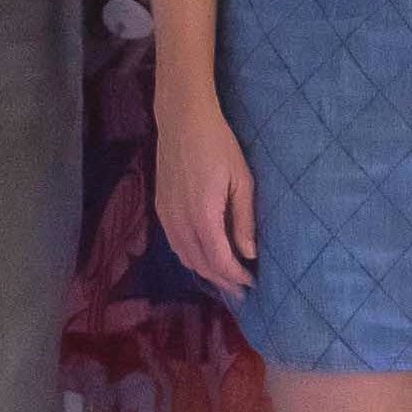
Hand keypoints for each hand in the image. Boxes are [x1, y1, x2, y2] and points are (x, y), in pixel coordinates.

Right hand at [153, 80, 259, 295]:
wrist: (182, 120)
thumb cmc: (219, 145)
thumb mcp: (242, 180)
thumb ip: (244, 219)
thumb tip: (249, 254)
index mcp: (203, 215)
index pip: (219, 260)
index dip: (235, 276)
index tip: (251, 283)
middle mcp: (180, 220)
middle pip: (200, 264)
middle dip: (222, 280)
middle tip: (241, 291)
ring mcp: (166, 215)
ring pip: (184, 256)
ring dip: (205, 271)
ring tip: (225, 279)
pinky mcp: (160, 207)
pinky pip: (175, 243)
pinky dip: (191, 256)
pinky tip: (204, 257)